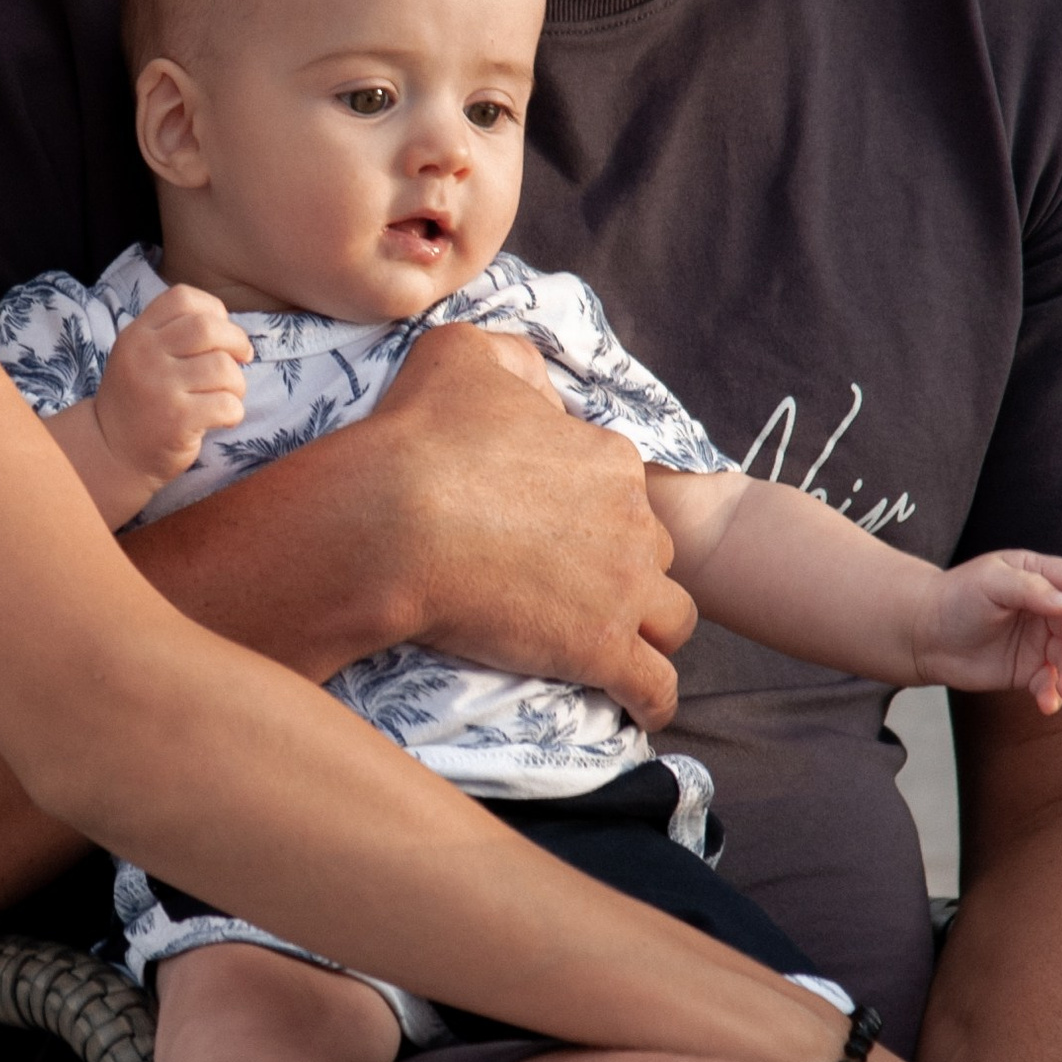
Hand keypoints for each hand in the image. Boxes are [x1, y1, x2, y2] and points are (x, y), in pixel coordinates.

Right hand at [91, 285, 251, 508]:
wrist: (112, 453)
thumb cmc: (139, 401)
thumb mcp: (141, 357)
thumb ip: (173, 335)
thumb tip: (231, 328)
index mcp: (136, 334)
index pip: (182, 298)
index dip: (213, 310)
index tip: (220, 334)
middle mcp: (145, 356)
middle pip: (208, 328)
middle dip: (236, 341)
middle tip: (242, 358)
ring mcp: (160, 388)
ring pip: (223, 367)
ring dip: (237, 383)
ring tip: (227, 395)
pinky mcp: (177, 420)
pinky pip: (227, 404)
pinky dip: (234, 412)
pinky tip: (221, 419)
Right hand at [361, 321, 696, 726]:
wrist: (389, 523)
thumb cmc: (415, 438)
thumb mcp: (462, 353)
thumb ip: (510, 357)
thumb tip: (532, 384)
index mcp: (607, 458)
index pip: (626, 493)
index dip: (597, 515)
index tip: (559, 535)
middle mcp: (630, 521)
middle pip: (653, 554)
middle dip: (626, 571)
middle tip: (578, 590)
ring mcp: (622, 588)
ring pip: (672, 619)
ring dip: (650, 631)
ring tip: (618, 647)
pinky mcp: (601, 649)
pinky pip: (655, 686)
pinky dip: (651, 699)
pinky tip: (636, 707)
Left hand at [910, 549, 1061, 713]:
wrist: (922, 635)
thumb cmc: (954, 598)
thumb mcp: (990, 583)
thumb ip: (1029, 589)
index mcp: (1038, 575)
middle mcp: (1046, 607)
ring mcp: (1040, 639)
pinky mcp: (1029, 668)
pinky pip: (1050, 682)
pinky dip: (1053, 693)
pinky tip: (1048, 704)